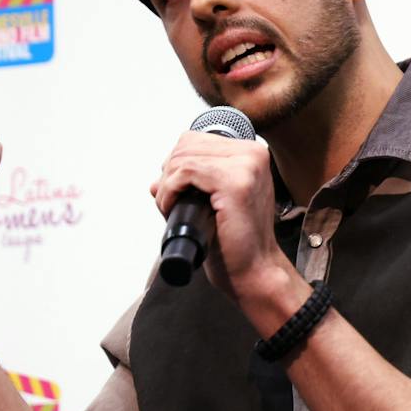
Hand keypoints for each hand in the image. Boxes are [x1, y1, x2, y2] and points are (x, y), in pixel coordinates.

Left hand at [151, 131, 296, 304]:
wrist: (254, 270)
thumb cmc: (236, 242)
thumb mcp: (215, 202)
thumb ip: (192, 184)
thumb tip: (156, 181)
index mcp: (251, 154)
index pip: (196, 139)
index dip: (176, 164)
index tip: (174, 191)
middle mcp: (253, 154)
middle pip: (186, 143)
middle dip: (169, 173)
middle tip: (171, 202)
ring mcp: (247, 166)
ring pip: (183, 156)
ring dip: (167, 184)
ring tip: (172, 208)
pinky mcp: (235, 182)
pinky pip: (185, 171)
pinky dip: (169, 191)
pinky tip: (172, 209)